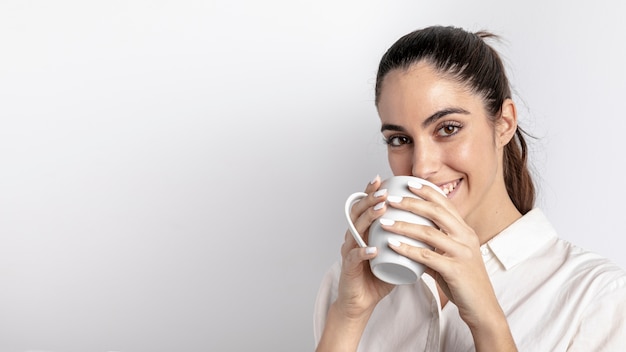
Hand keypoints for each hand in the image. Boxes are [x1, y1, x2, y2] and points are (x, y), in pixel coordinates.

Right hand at [335, 175, 394, 319]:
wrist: (361, 302)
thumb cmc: (377, 276)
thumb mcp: (393, 253)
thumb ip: (406, 239)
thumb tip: (429, 224)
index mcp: (363, 232)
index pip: (365, 207)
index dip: (372, 192)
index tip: (383, 179)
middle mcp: (354, 238)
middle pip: (358, 213)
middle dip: (371, 199)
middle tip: (384, 191)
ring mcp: (349, 252)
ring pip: (355, 231)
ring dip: (368, 219)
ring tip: (381, 210)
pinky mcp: (348, 269)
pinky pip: (354, 258)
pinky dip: (363, 252)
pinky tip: (372, 248)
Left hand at [380, 182, 504, 330]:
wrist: (482, 307)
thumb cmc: (463, 282)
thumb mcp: (448, 258)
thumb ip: (431, 248)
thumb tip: (409, 241)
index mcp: (465, 231)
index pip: (445, 204)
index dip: (426, 191)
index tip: (408, 182)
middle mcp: (466, 237)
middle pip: (436, 212)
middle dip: (411, 202)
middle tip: (390, 199)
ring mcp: (462, 253)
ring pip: (429, 232)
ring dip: (403, 225)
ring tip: (383, 222)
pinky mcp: (455, 270)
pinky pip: (426, 256)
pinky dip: (406, 249)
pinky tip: (391, 245)